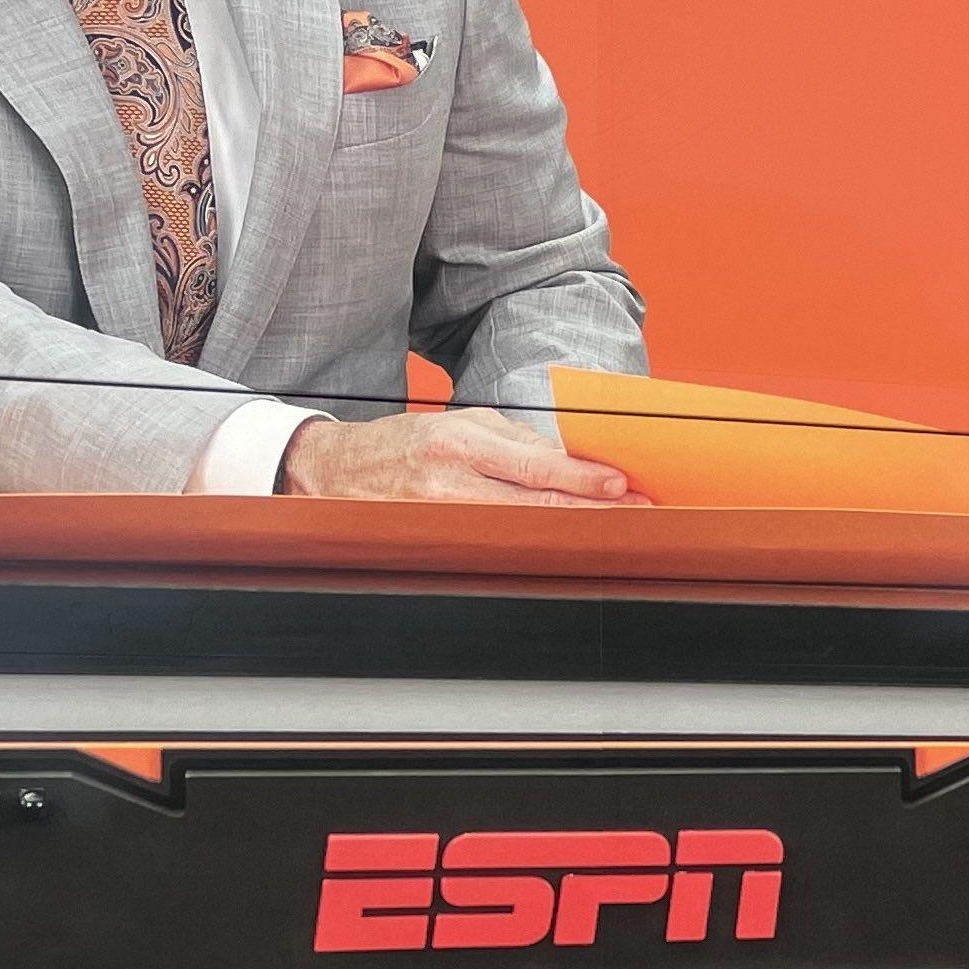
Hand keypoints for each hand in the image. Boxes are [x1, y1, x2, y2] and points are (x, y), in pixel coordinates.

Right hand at [279, 407, 638, 507]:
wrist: (333, 470)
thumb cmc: (406, 443)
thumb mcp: (458, 424)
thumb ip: (514, 441)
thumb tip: (568, 460)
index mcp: (460, 441)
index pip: (535, 465)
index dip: (582, 479)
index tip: (620, 485)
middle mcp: (449, 480)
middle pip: (535, 502)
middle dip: (589, 508)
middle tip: (635, 512)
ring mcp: (439, 515)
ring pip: (518, 528)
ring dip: (567, 529)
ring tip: (608, 530)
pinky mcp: (432, 541)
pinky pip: (490, 542)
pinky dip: (529, 542)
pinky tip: (559, 544)